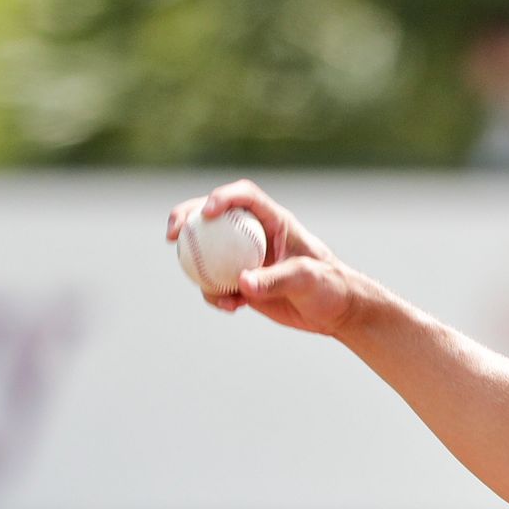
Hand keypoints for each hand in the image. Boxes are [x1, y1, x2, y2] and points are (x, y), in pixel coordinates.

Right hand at [164, 180, 364, 336]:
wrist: (336, 312)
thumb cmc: (330, 287)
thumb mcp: (308, 280)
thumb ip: (276, 279)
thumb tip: (242, 282)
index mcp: (274, 221)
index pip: (245, 197)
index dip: (223, 197)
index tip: (208, 213)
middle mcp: (255, 234)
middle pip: (212, 216)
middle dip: (185, 218)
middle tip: (172, 235)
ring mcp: (244, 257)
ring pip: (206, 250)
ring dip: (197, 266)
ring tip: (215, 292)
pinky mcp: (241, 280)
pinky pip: (214, 283)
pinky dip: (215, 294)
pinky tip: (231, 308)